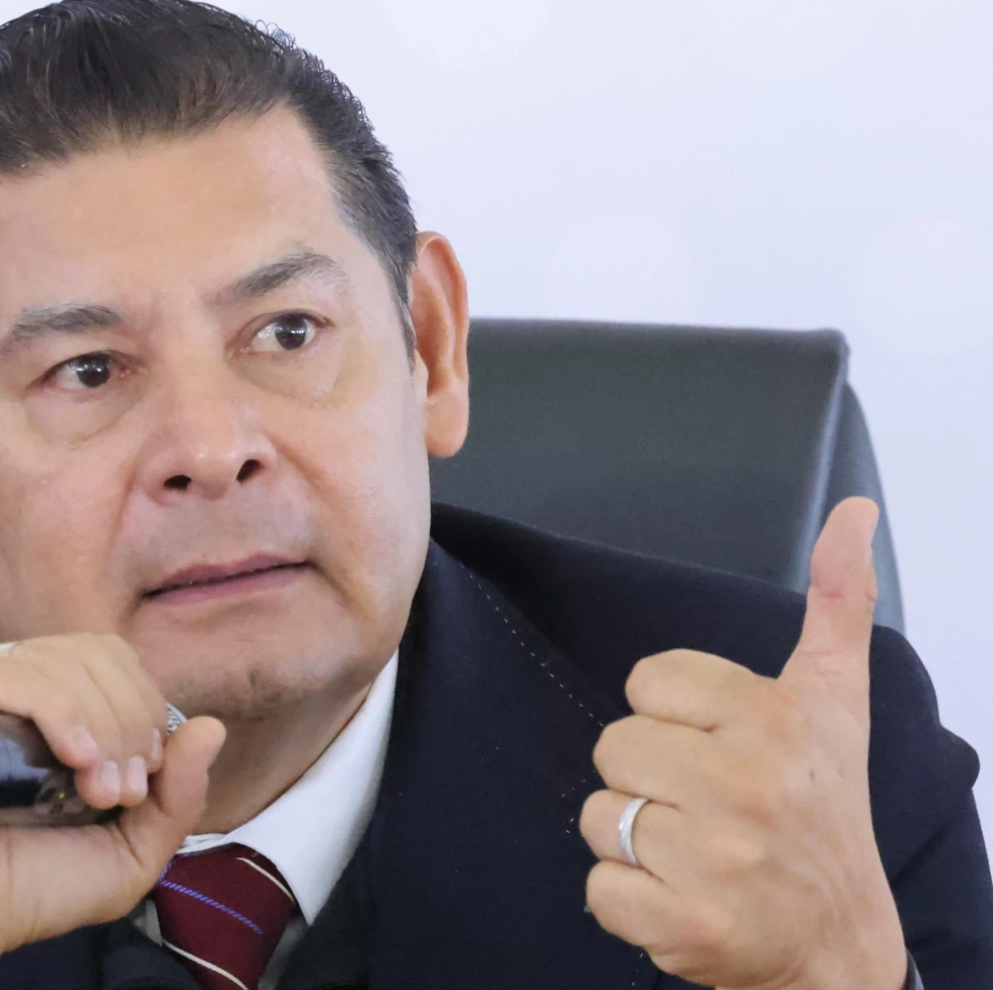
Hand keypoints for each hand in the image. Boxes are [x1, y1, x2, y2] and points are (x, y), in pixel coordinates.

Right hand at [0, 634, 225, 989]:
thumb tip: (211, 726)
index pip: (113, 663)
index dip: (142, 712)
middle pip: (96, 653)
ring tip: (89, 790)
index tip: (136, 784)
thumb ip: (177, 794)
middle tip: (115, 790)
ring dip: (100, 727)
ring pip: (61, 660)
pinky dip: (56, 709)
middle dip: (128, 721)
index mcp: (45, 705)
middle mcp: (2, 680)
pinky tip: (67, 757)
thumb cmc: (21, 888)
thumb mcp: (127, 851)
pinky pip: (9, 668)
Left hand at [579, 498, 906, 989]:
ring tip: (695, 851)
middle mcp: (747, 783)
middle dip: (647, 777)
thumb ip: (837, 601)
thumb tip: (855, 512)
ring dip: (632, 839)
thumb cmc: (824, 809)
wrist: (840, 940)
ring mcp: (716, 857)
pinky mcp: (686, 923)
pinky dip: (627, 900)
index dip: (671, 717)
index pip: (646, 683)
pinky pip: (598, 887)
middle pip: (614, 746)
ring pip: (597, 815)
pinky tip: (680, 897)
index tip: (719, 746)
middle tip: (705, 805)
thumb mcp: (835, 700)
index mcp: (774, 718)